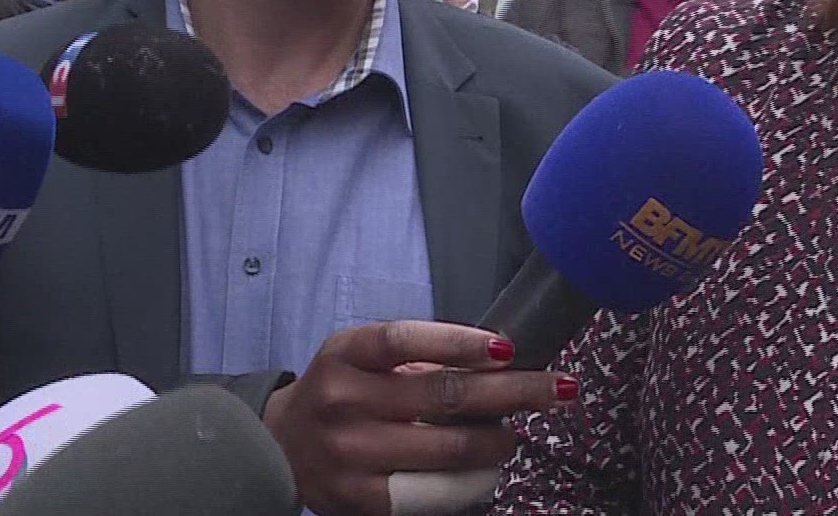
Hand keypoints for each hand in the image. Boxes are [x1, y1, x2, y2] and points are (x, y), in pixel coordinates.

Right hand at [263, 320, 576, 515]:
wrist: (277, 446)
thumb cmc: (341, 389)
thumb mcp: (362, 355)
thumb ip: (419, 354)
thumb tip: (502, 357)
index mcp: (346, 354)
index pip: (405, 339)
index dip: (460, 342)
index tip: (509, 348)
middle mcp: (344, 402)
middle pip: (443, 397)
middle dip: (513, 392)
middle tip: (559, 389)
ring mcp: (350, 454)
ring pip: (447, 451)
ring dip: (497, 442)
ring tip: (512, 435)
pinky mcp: (359, 499)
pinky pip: (431, 493)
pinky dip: (469, 482)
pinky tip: (485, 471)